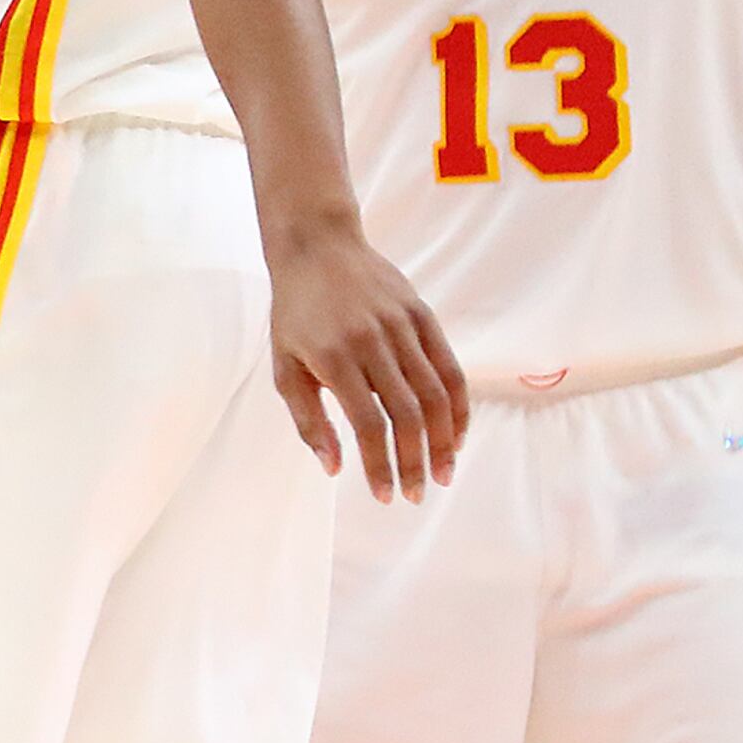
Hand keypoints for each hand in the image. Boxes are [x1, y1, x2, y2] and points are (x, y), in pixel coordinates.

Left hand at [268, 215, 467, 501]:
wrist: (317, 247)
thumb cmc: (295, 314)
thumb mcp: (284, 367)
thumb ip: (309, 420)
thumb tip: (335, 468)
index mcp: (334, 357)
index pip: (367, 423)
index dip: (379, 464)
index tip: (385, 496)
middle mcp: (373, 342)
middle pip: (407, 413)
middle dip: (415, 461)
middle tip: (416, 495)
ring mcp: (402, 327)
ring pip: (435, 393)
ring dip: (443, 440)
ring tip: (443, 473)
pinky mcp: (422, 316)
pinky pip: (449, 368)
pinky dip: (457, 405)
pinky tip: (455, 435)